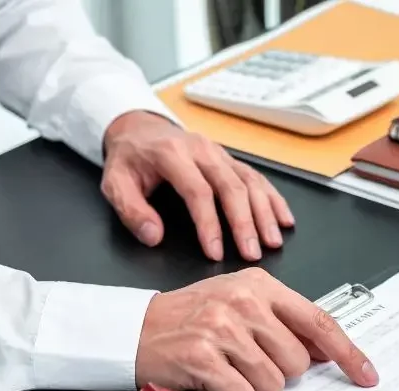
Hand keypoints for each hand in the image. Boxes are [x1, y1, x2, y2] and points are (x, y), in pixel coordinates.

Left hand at [101, 111, 294, 260]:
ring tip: (272, 242)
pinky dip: (273, 198)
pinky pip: (256, 177)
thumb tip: (154, 236)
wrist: (139, 128)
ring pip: (249, 181)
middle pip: (231, 186)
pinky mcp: (229, 158)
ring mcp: (219, 152)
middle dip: (244, 223)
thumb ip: (132, 211)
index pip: (197, 191)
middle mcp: (201, 150)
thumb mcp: (114, 183)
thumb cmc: (129, 160)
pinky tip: (284, 219)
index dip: (208, 224)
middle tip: (251, 253)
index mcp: (171, 154)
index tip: (215, 252)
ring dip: (264, 213)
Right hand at [135, 267, 377, 390]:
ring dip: (253, 387)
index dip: (348, 353)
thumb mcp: (240, 306)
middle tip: (247, 363)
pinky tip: (212, 382)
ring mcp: (223, 328)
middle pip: (297, 361)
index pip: (319, 321)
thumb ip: (284, 323)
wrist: (133, 329)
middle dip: (279, 373)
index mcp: (261, 285)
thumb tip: (328, 351)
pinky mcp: (202, 356)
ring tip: (226, 370)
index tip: (367, 375)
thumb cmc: (189, 321)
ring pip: (273, 383)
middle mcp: (244, 301)